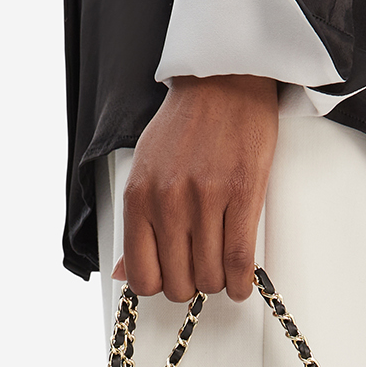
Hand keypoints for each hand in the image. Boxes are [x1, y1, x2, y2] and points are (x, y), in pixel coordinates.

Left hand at [116, 74, 278, 302]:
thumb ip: (137, 224)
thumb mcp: (146, 171)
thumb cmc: (187, 124)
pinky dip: (241, 281)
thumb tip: (124, 273)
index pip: (142, 276)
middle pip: (179, 283)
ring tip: (223, 266)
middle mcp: (167, 202)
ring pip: (210, 277)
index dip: (161, 286)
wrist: (223, 80)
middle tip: (201, 269)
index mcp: (138, 198)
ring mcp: (205, 200)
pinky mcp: (241, 195)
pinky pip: (239, 261)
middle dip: (192, 284)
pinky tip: (241, 280)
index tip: (173, 277)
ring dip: (219, 282)